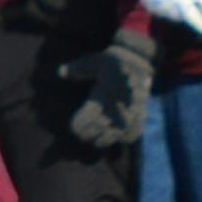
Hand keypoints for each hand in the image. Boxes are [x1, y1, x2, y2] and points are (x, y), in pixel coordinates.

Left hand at [61, 29, 155, 148]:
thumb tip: (59, 72)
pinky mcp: (141, 112)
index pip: (89, 115)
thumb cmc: (112, 62)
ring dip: (105, 139)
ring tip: (96, 141)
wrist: (139, 60)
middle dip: (89, 134)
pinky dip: (126, 137)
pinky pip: (135, 131)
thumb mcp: (93, 61)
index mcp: (106, 91)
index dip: (79, 124)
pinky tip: (118, 137)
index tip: (74, 127)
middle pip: (101, 127)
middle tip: (82, 135)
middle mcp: (119, 103)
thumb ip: (77, 68)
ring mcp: (132, 110)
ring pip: (117, 133)